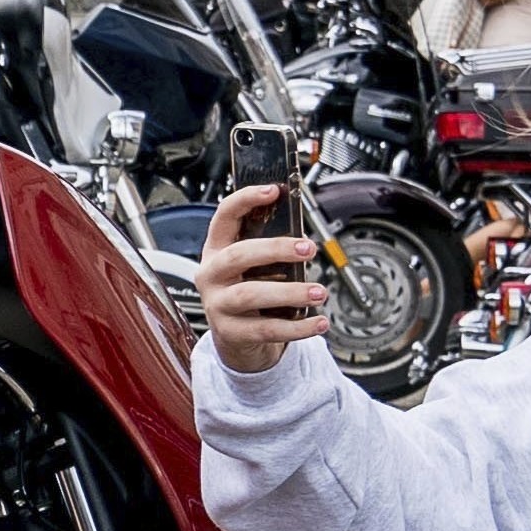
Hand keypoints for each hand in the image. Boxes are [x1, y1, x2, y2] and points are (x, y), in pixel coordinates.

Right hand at [197, 182, 336, 373]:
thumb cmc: (250, 291)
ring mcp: (217, 305)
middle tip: (309, 249)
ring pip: (250, 294)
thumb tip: (303, 239)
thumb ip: (272, 250)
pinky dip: (297, 327)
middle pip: (238, 255)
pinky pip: (266, 329)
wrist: (238, 339)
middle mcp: (211, 275)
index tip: (273, 191)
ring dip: (290, 292)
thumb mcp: (255, 266)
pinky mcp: (230, 332)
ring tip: (319, 292)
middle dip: (276, 249)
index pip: (224, 217)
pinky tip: (318, 321)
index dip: (246, 200)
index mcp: (217, 250)